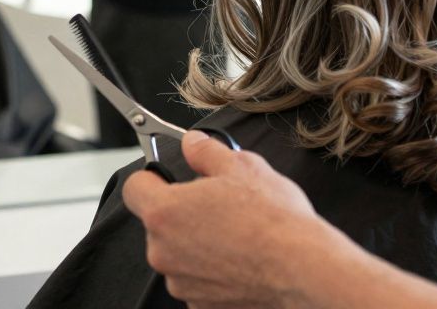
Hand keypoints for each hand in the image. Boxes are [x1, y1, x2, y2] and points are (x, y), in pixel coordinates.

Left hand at [123, 131, 319, 307]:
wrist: (302, 271)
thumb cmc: (274, 222)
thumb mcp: (242, 167)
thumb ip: (206, 152)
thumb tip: (192, 143)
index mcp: (165, 212)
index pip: (134, 188)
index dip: (151, 178)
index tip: (166, 177)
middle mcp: (163, 252)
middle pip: (159, 224)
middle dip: (183, 214)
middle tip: (218, 206)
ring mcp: (180, 282)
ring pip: (179, 254)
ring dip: (197, 245)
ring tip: (236, 236)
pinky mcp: (199, 305)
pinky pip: (197, 280)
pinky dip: (212, 272)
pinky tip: (241, 261)